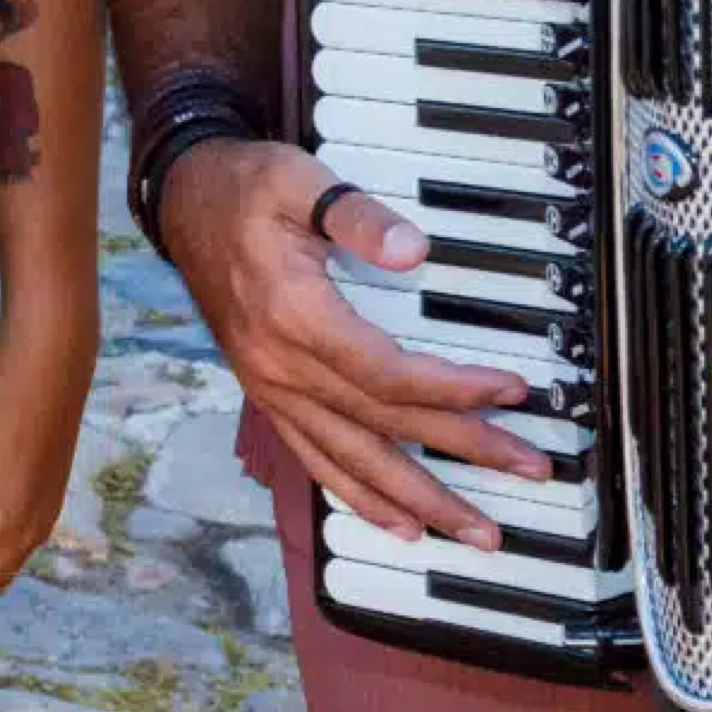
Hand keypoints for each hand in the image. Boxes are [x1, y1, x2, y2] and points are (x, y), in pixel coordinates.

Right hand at [152, 137, 542, 546]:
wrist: (184, 205)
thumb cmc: (245, 191)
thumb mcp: (299, 181)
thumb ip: (356, 215)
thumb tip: (412, 250)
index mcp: (293, 316)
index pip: (387, 372)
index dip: (453, 389)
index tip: (509, 390)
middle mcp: (281, 367)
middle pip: (384, 425)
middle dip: (462, 450)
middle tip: (527, 469)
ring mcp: (273, 390)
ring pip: (353, 461)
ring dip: (419, 501)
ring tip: (473, 530)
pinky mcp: (270, 398)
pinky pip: (318, 462)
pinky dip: (361, 498)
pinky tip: (399, 524)